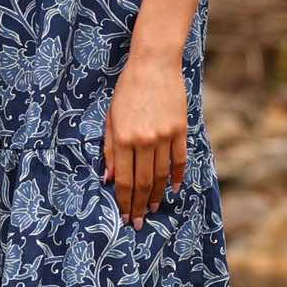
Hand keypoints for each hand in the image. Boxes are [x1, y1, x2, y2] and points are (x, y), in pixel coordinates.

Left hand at [102, 51, 187, 228]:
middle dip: (138, 205)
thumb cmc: (127, 90)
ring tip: (152, 209)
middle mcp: (143, 140)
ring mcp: (164, 136)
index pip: (122, 178)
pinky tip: (173, 189)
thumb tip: (107, 178)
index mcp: (122, 138)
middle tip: (138, 222)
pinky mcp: (180, 130)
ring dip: (156, 195)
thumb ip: (108, 149)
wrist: (154, 64)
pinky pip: (179, 160)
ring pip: (161, 175)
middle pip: (142, 182)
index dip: (123, 200)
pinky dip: (176, 177)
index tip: (124, 215)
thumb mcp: (111, 118)